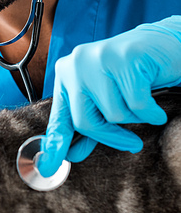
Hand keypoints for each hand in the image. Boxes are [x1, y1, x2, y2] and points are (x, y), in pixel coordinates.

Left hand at [37, 16, 180, 176]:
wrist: (164, 44)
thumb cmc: (134, 74)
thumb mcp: (106, 99)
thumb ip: (89, 123)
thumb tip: (71, 154)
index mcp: (66, 74)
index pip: (60, 117)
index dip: (55, 144)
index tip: (48, 167)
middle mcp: (76, 64)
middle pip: (85, 122)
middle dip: (111, 136)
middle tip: (132, 142)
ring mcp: (98, 58)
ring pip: (113, 115)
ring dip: (135, 116)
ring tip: (141, 100)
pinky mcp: (123, 58)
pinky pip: (137, 104)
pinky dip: (151, 111)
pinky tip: (154, 103)